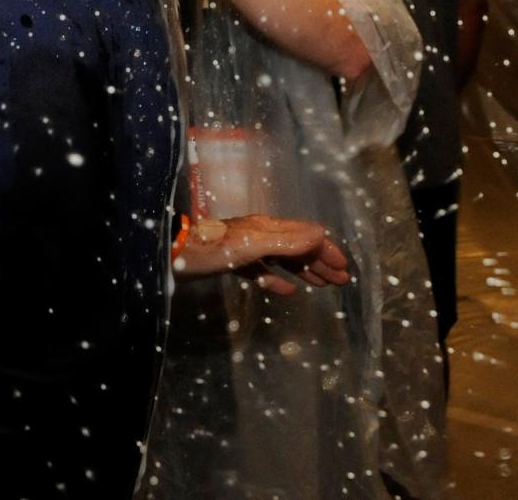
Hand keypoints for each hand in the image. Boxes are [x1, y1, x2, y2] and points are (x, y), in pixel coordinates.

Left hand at [174, 214, 350, 295]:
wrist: (173, 253)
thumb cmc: (213, 248)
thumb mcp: (253, 245)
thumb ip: (286, 241)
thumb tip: (322, 233)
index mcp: (267, 227)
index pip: (305, 236)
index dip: (326, 251)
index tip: (344, 268)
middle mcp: (260, 234)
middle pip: (297, 248)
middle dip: (320, 263)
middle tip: (341, 282)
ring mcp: (246, 248)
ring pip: (282, 259)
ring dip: (304, 271)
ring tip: (322, 285)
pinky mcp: (233, 262)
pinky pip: (262, 271)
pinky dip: (277, 279)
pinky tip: (288, 291)